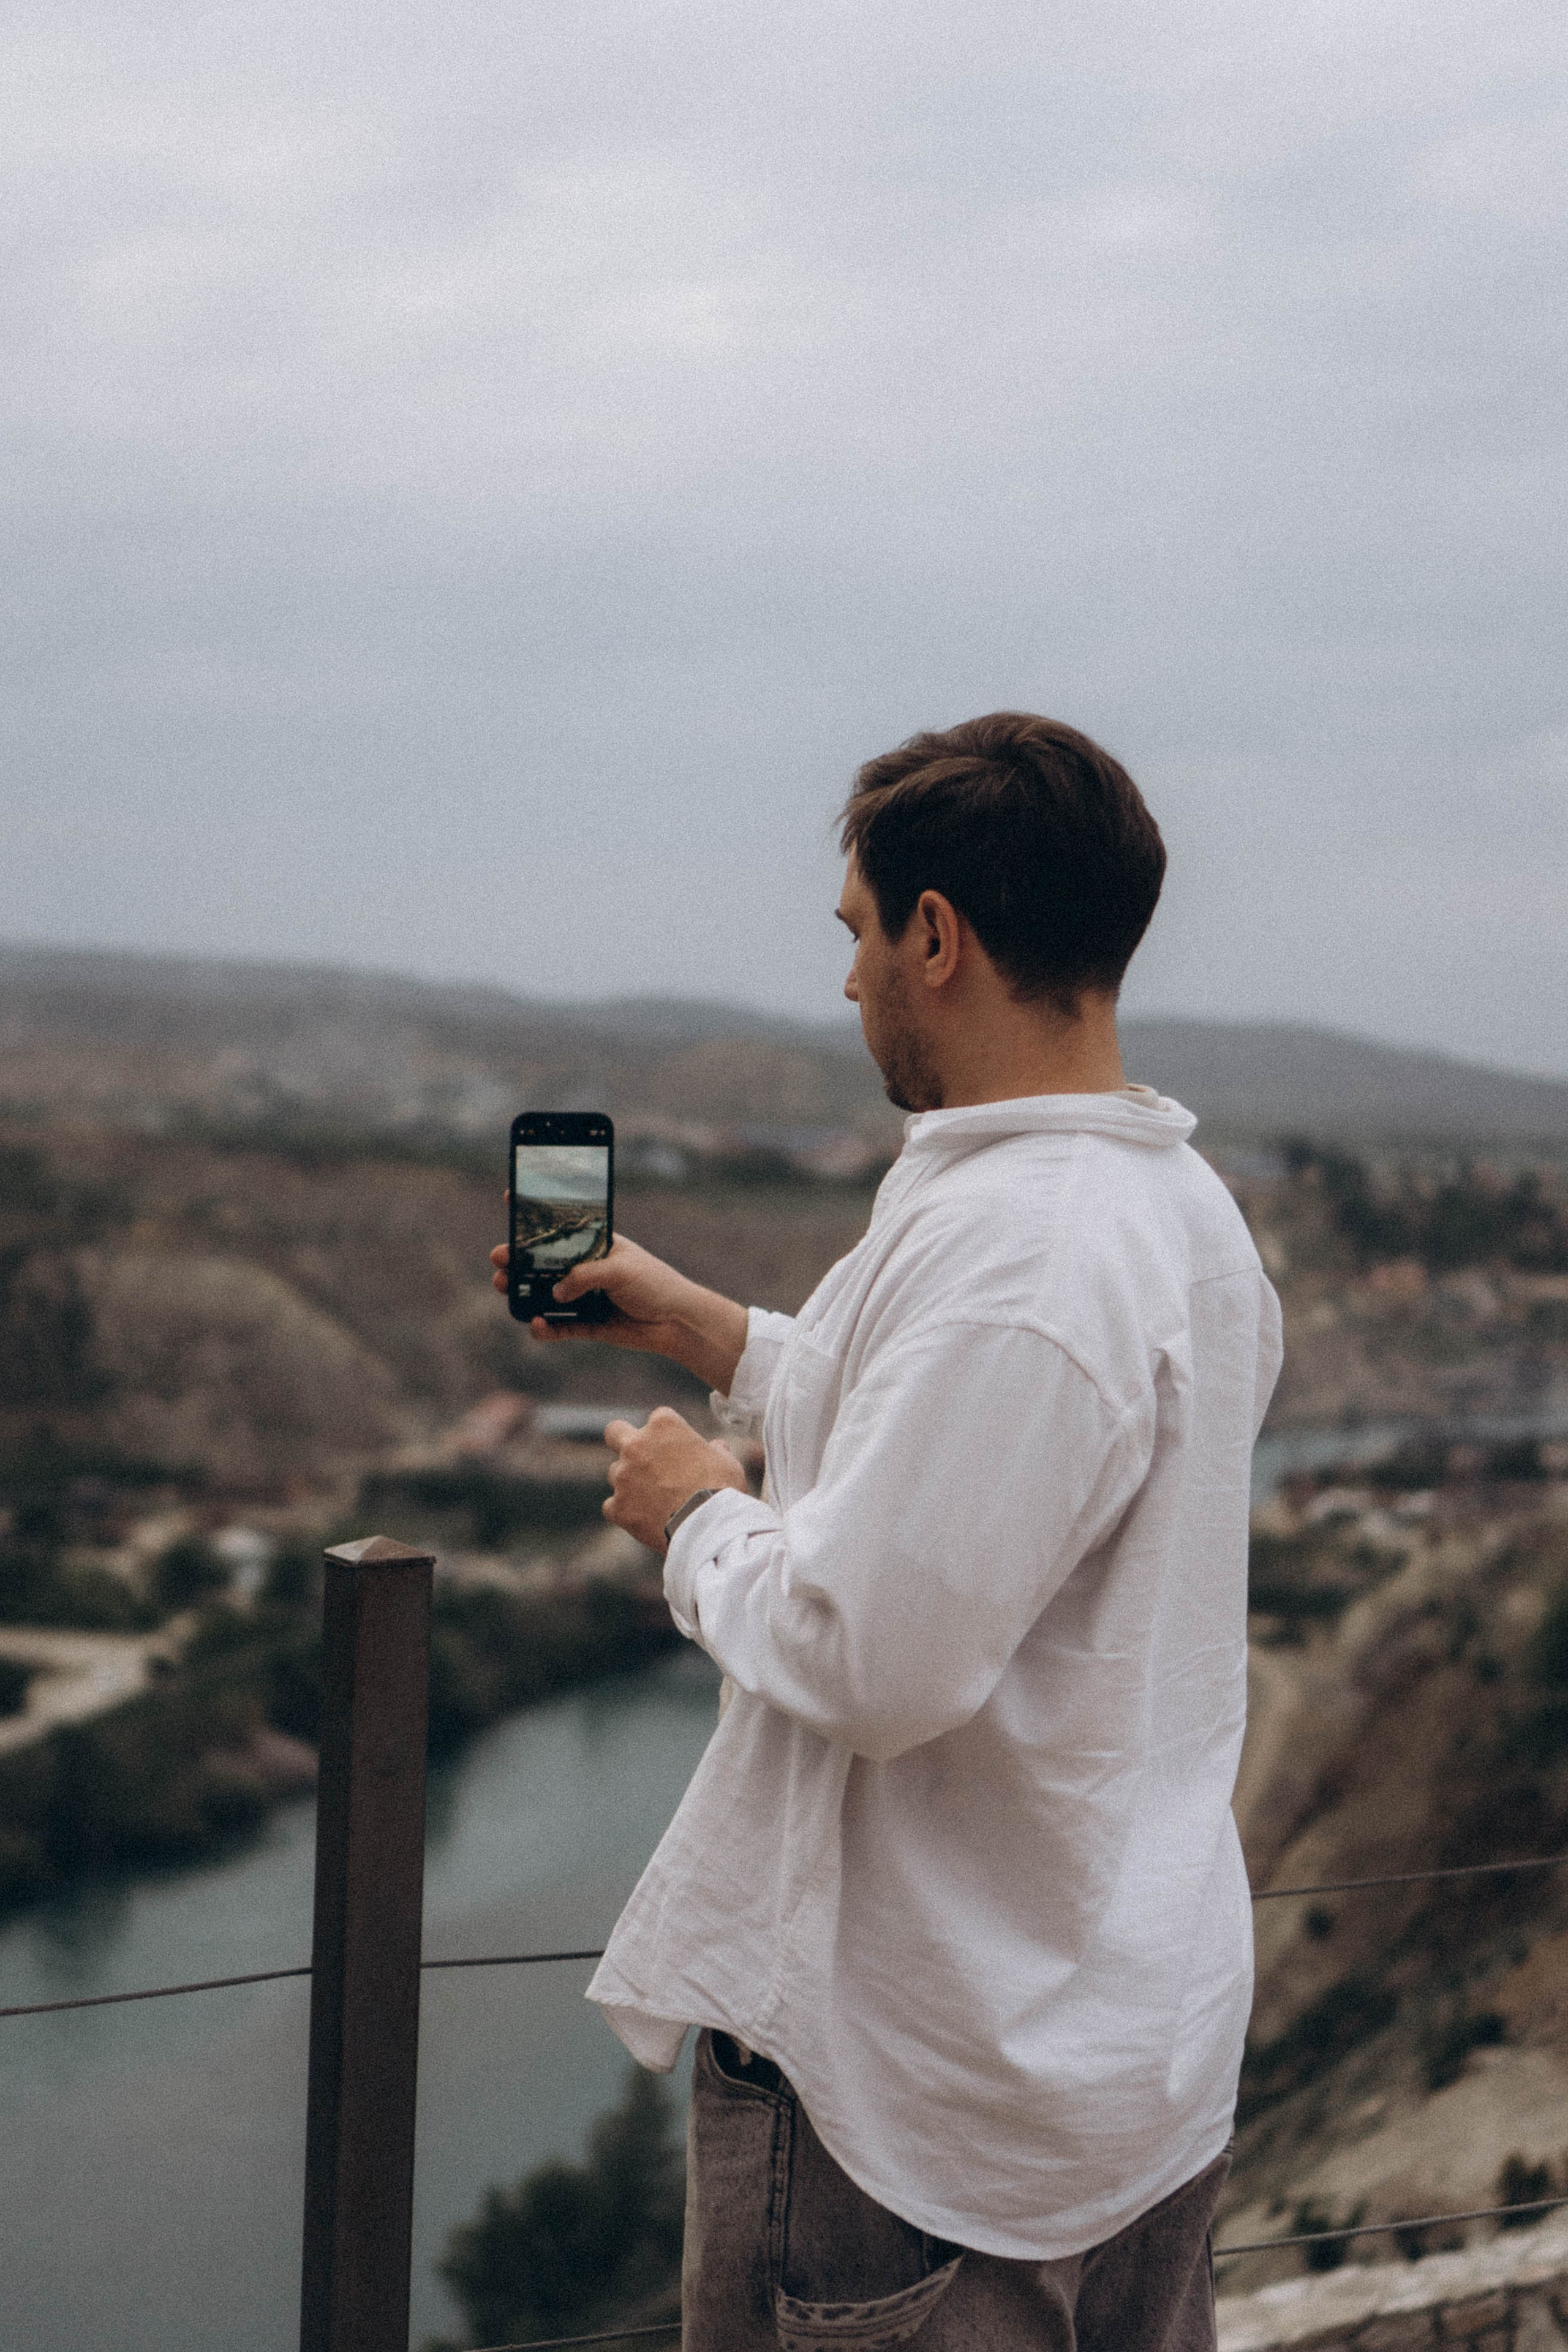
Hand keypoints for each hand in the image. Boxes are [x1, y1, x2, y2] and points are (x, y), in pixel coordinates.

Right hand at [489, 1225, 749, 1392]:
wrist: (677, 1321)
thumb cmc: (655, 1284)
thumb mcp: (620, 1269)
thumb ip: (585, 1276)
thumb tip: (557, 1291)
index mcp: (597, 1245)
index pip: (563, 1224)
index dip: (537, 1212)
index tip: (511, 1197)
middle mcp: (586, 1269)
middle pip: (544, 1262)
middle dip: (518, 1260)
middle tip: (498, 1258)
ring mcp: (585, 1297)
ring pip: (545, 1294)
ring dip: (523, 1292)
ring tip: (504, 1288)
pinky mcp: (588, 1324)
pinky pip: (560, 1327)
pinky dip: (546, 1328)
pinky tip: (537, 1325)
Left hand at [603, 1408, 748, 1552]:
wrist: (708, 1527)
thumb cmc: (721, 1489)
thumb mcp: (726, 1462)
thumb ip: (715, 1450)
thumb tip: (716, 1447)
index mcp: (664, 1425)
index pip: (658, 1419)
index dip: (668, 1434)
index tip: (677, 1448)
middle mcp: (637, 1445)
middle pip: (615, 1432)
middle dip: (623, 1441)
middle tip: (640, 1458)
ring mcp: (623, 1476)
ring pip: (615, 1473)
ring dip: (629, 1482)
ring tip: (653, 1500)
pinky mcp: (618, 1506)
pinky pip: (612, 1506)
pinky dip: (624, 1511)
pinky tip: (643, 1519)